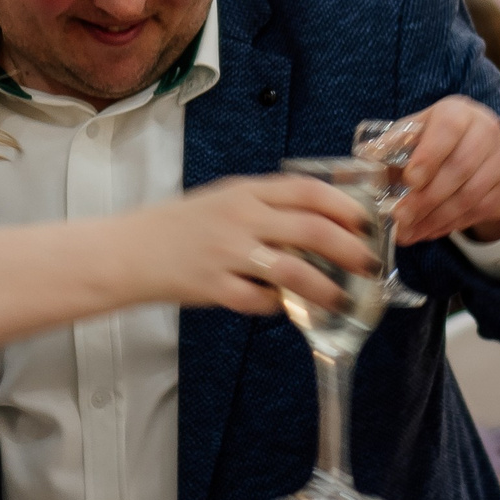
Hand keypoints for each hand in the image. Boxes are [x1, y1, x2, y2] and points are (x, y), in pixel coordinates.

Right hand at [142, 175, 377, 314]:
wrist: (129, 249)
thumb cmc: (183, 224)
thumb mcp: (227, 197)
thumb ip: (270, 203)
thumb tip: (324, 218)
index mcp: (247, 191)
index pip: (308, 191)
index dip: (345, 206)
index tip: (369, 222)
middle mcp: (241, 218)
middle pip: (311, 230)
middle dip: (350, 249)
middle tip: (370, 265)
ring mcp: (228, 253)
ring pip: (292, 270)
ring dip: (325, 287)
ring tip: (343, 298)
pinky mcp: (214, 287)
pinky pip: (259, 301)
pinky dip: (278, 307)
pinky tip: (286, 308)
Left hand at [390, 96, 499, 244]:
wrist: (484, 151)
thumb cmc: (440, 140)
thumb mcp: (418, 132)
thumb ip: (394, 143)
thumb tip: (368, 156)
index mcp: (458, 113)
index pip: (448, 129)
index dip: (429, 156)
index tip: (409, 181)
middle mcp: (485, 131)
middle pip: (459, 168)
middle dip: (426, 198)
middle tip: (400, 217)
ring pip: (470, 195)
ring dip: (435, 217)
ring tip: (408, 231)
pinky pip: (478, 211)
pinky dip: (449, 225)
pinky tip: (427, 231)